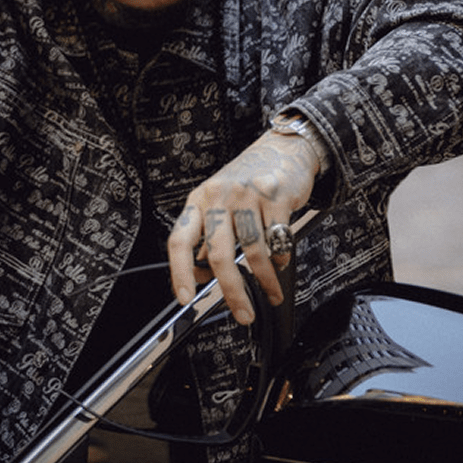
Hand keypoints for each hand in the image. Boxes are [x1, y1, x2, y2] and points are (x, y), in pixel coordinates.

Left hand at [167, 131, 318, 324]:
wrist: (283, 148)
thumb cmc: (248, 178)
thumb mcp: (218, 201)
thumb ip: (208, 235)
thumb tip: (200, 273)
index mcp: (199, 200)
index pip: (179, 239)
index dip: (179, 271)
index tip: (184, 297)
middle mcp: (219, 196)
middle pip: (219, 254)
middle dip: (232, 292)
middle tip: (243, 313)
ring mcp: (247, 195)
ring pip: (253, 251)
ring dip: (265, 280)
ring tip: (271, 292)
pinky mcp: (275, 196)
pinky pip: (277, 239)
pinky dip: (280, 259)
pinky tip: (280, 261)